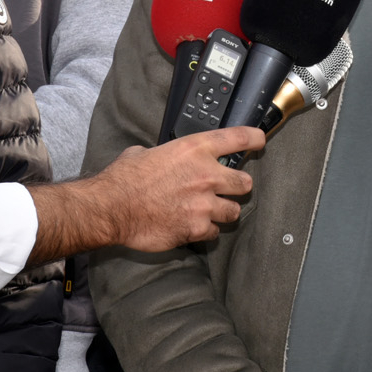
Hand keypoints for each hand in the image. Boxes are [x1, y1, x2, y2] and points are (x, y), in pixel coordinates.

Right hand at [28, 125, 266, 261]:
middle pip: (245, 182)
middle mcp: (206, 175)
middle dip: (238, 187)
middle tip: (227, 189)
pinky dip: (206, 231)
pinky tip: (193, 226)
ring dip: (224, 212)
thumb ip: (164, 154)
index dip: (254, 139)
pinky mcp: (196, 228)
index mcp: (194, 149)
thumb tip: (160, 157)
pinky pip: (213, 232)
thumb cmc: (124, 179)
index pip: (238, 139)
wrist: (112, 208)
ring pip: (233, 211)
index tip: (259, 141)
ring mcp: (204, 204)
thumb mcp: (145, 152)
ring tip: (210, 212)